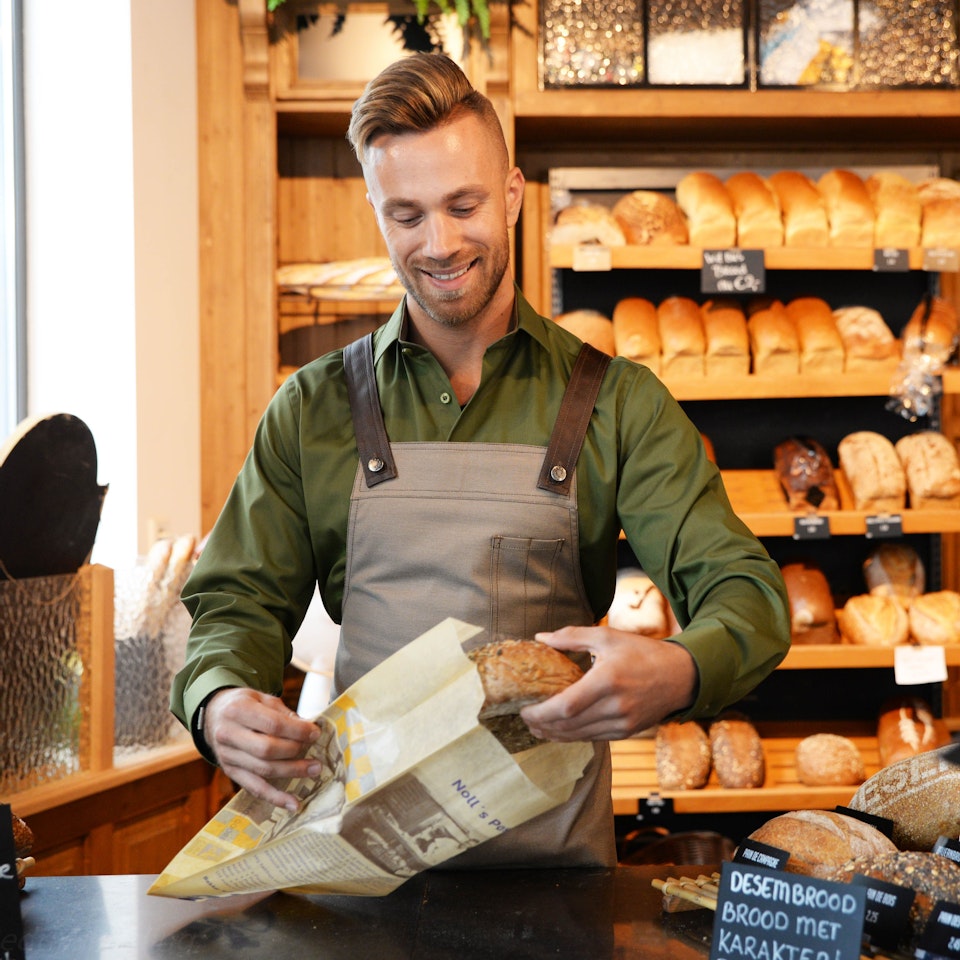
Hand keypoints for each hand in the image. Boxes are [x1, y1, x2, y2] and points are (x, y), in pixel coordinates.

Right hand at [203, 688, 323, 811]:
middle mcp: (228, 734)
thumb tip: (308, 729)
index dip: (297, 731)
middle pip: (267, 749)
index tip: (315, 733)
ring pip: (263, 770)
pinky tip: (294, 803)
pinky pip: (254, 788)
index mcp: (238, 709)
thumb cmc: (245, 704)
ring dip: (292, 772)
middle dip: (295, 752)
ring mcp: (227, 756)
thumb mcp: (262, 698)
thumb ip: (284, 713)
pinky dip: (275, 797)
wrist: (213, 715)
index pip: (272, 724)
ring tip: (314, 770)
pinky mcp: (230, 772)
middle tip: (314, 750)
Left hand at [519, 625, 696, 741]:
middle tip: (524, 718)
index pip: (566, 706)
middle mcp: (615, 706)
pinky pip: (592, 738)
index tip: (524, 709)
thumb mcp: (607, 636)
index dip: (540, 713)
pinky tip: (559, 730)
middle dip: (542, 725)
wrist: (680, 676)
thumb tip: (541, 638)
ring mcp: (623, 722)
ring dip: (554, 734)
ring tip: (536, 727)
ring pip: (579, 736)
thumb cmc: (642, 652)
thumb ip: (572, 636)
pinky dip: (572, 736)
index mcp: (608, 680)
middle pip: (568, 725)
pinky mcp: (627, 732)